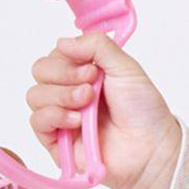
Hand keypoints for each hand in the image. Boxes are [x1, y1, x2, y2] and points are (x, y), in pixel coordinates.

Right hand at [26, 31, 180, 188]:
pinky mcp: (57, 142)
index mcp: (81, 73)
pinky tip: (77, 121)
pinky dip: (55, 116)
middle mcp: (68, 93)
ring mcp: (61, 117)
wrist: (152, 147)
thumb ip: (97, 45)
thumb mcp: (126, 67)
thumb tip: (62, 41)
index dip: (68, 59)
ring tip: (87, 102)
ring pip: (35, 96)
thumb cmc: (144, 111)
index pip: (54, 56)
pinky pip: (37, 122)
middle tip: (91, 87)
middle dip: (64, 75)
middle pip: (40, 72)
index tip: (93, 70)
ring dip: (61, 95)